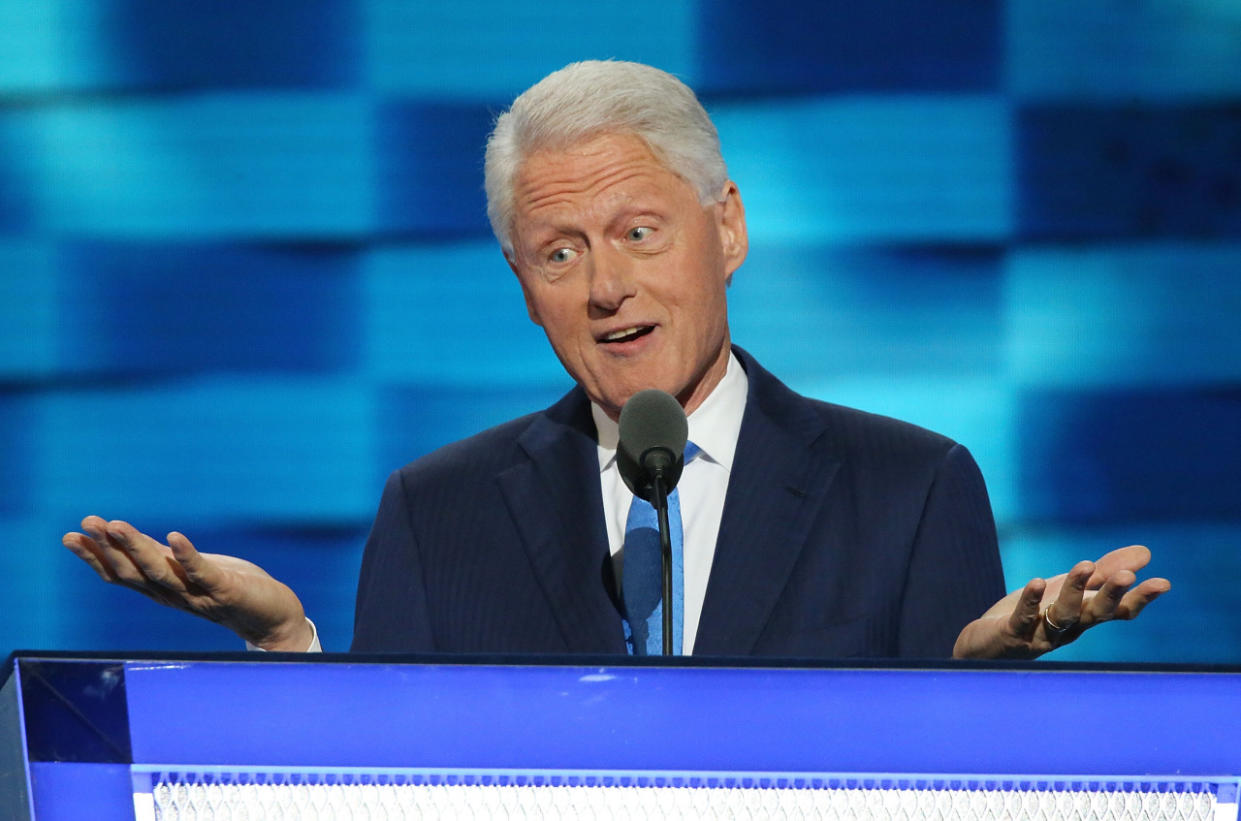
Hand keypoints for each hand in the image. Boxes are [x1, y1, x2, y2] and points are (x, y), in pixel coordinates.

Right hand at [63, 515, 312, 650]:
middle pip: (133, 573)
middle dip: (106, 549)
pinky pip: (202, 572)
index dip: (95, 557)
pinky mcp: (224, 590)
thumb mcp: (188, 571)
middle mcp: (174, 595)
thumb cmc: (230, 588)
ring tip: (116, 524)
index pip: (121, 574)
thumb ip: (161, 559)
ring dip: (136, 549)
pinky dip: (187, 555)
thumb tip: (126, 539)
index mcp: (163, 590)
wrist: (272, 617)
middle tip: (84, 525)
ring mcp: (198, 595)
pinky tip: (175, 535)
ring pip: (159, 573)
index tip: (71, 535)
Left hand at [953, 545, 1170, 658]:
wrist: (985, 644)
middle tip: (1127, 575)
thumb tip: (1146, 553)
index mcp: (1084, 618)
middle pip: (1095, 614)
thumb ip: (1103, 573)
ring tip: (1084, 565)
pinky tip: (1035, 581)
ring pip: (1063, 615)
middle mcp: (1068, 630)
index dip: (1139, 598)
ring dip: (1074, 591)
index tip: (1163, 583)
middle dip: (1111, 595)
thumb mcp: (1068, 590)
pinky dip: (1030, 601)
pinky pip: (1023, 618)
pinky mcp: (1013, 634)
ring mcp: (1041, 634)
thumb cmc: (1032, 616)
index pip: (1118, 611)